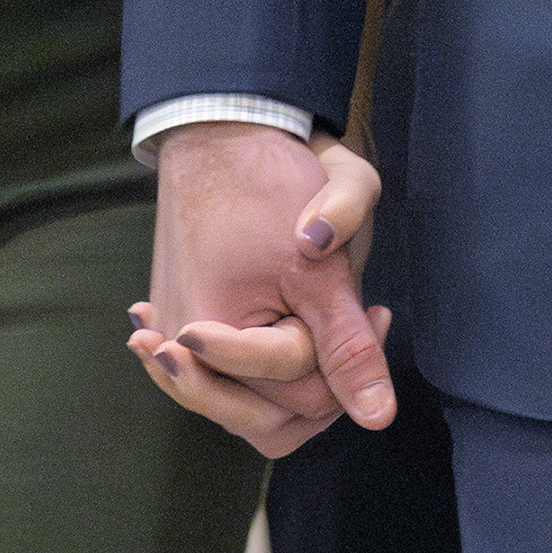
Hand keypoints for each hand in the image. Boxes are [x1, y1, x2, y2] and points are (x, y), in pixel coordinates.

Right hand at [126, 124, 395, 455]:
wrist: (220, 132)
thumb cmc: (269, 187)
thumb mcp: (322, 270)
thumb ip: (349, 347)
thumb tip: (380, 418)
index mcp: (208, 340)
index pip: (300, 396)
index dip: (347, 357)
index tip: (375, 305)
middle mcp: (178, 352)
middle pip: (268, 420)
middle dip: (322, 380)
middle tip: (359, 318)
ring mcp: (172, 340)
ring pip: (246, 406)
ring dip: (294, 376)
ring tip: (326, 320)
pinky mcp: (176, 322)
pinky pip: (223, 376)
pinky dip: (263, 362)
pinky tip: (291, 326)